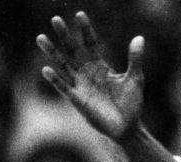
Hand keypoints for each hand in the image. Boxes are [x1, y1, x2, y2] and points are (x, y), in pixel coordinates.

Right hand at [38, 11, 142, 140]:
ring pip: (63, 65)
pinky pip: (64, 88)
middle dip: (65, 36)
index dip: (85, 30)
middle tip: (56, 19)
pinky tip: (47, 69)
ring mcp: (81, 86)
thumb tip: (139, 38)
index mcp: (100, 66)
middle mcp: (87, 73)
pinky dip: (55, 79)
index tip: (80, 14)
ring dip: (52, 53)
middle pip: (72, 50)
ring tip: (41, 37)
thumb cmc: (131, 104)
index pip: (90, 43)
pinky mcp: (78, 100)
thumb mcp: (135, 79)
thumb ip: (135, 59)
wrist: (128, 128)